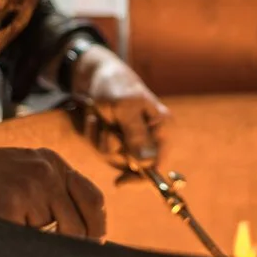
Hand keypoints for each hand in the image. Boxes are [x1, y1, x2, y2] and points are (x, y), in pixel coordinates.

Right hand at [0, 141, 106, 240]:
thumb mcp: (18, 170)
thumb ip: (45, 189)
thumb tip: (76, 231)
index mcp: (52, 162)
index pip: (93, 198)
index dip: (96, 226)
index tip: (93, 246)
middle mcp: (47, 170)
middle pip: (82, 222)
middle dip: (78, 245)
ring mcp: (31, 184)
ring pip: (56, 234)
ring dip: (40, 244)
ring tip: (16, 236)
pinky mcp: (11, 201)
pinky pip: (27, 239)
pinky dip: (17, 245)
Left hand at [71, 44, 170, 172]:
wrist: (95, 73)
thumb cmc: (116, 85)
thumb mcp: (125, 108)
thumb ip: (136, 135)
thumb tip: (147, 163)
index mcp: (162, 128)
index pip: (158, 164)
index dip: (140, 178)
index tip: (121, 182)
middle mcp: (149, 137)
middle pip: (132, 165)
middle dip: (113, 150)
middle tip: (107, 128)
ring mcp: (131, 139)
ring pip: (113, 157)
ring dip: (100, 139)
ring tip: (100, 116)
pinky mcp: (114, 138)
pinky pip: (101, 148)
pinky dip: (94, 134)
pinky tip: (95, 117)